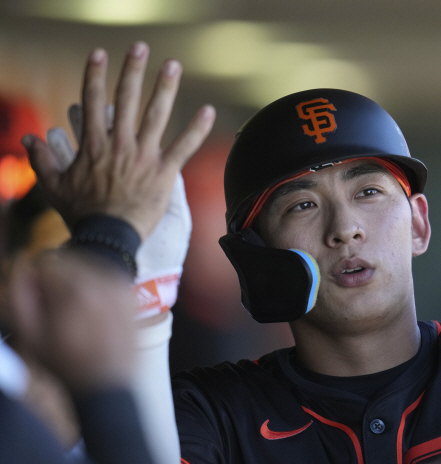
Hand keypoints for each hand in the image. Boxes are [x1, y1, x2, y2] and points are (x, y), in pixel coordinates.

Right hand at [8, 250, 136, 389]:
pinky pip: (104, 276)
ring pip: (86, 265)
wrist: (106, 384)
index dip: (35, 280)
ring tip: (73, 312)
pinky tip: (91, 312)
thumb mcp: (29, 334)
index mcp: (76, 290)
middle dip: (56, 279)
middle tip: (55, 309)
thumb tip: (22, 266)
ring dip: (75, 281)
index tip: (38, 300)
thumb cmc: (65, 363)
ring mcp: (120, 286)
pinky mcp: (129, 293)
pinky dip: (94, 287)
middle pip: (67, 260)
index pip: (45, 260)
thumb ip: (18, 295)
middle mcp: (103, 282)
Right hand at [23, 42, 214, 240]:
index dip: (94, 74)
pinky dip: (197, 129)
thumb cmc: (82, 213)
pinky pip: (184, 147)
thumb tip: (28, 141)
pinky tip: (209, 111)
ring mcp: (144, 156)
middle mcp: (120, 144)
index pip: (92, 100)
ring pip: (156, 115)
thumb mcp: (54, 186)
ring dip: (165, 88)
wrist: (108, 236)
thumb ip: (41, 161)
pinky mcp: (164, 172)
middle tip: (140, 47)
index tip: (99, 53)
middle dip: (133, 70)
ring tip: (173, 65)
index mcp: (94, 144)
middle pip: (127, 99)